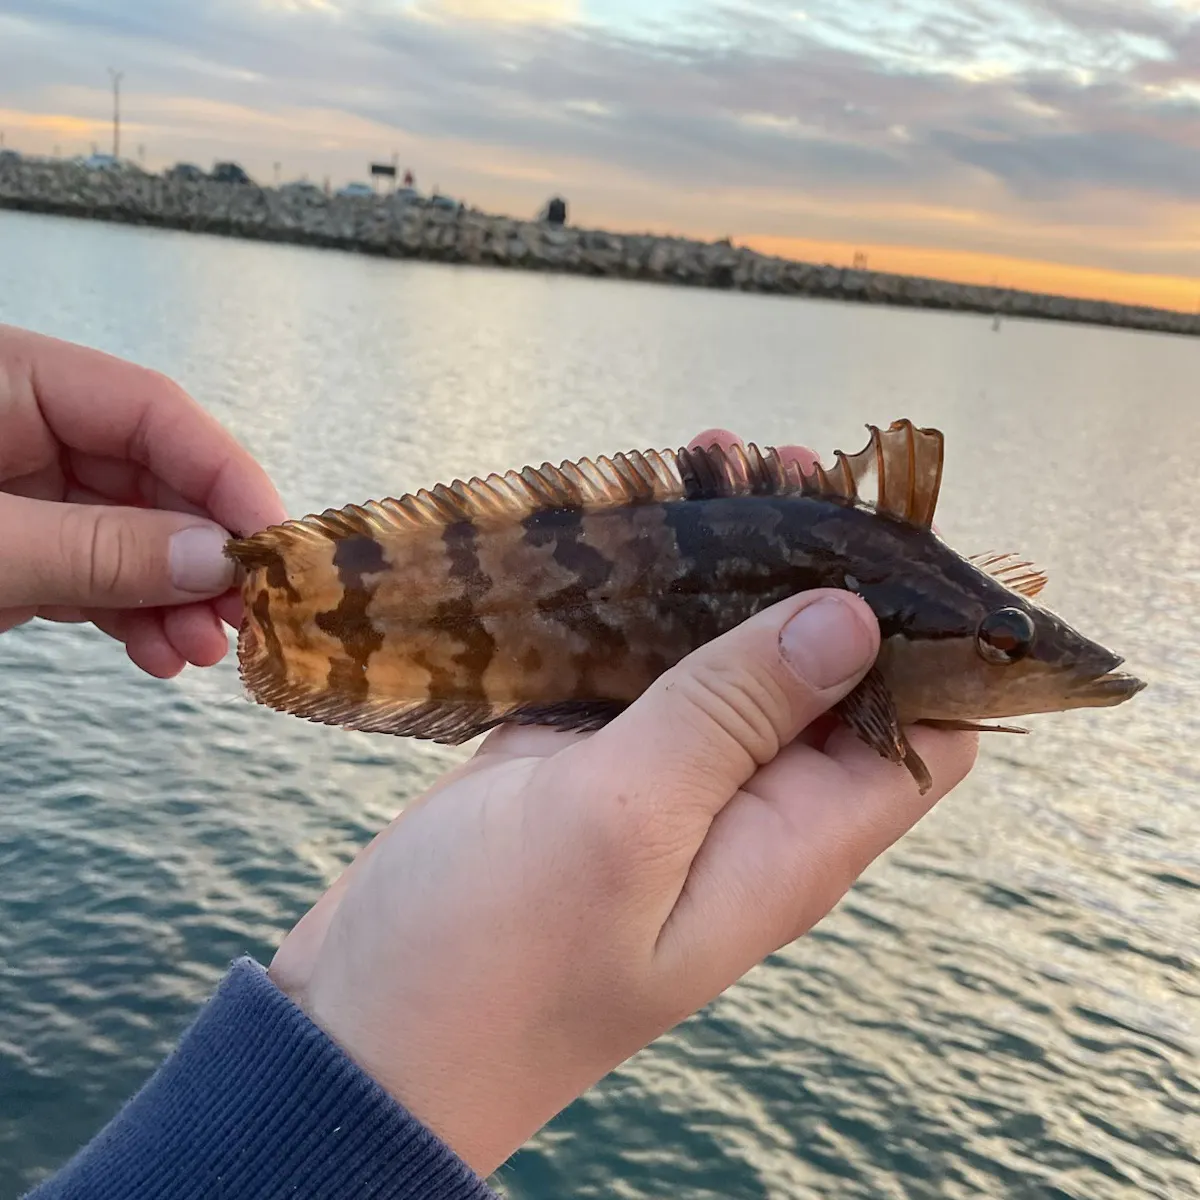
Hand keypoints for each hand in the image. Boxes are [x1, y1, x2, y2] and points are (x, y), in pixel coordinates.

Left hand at [0, 325, 286, 675]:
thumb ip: (93, 549)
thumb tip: (215, 561)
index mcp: (4, 380)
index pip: (149, 409)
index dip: (223, 473)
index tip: (273, 543)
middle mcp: (23, 427)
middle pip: (154, 477)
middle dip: (203, 553)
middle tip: (247, 613)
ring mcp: (21, 492)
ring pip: (134, 535)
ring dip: (178, 597)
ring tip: (203, 648)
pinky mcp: (18, 550)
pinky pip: (97, 574)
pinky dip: (135, 615)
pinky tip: (161, 652)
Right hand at [269, 429, 978, 1177]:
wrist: (362, 1031)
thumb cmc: (490, 957)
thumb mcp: (622, 824)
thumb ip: (731, 714)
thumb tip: (851, 616)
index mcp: (788, 840)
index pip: (924, 735)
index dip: (932, 638)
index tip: (900, 537)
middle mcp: (744, 808)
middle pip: (826, 675)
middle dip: (820, 569)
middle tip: (789, 467)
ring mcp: (665, 780)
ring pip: (728, 656)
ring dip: (727, 566)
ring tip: (714, 458)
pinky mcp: (591, 758)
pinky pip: (644, 663)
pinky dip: (645, 594)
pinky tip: (634, 516)